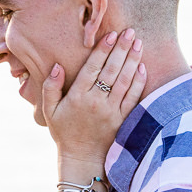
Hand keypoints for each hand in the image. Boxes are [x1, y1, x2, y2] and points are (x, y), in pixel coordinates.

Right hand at [42, 29, 145, 162]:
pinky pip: (134, 96)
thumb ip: (51, 87)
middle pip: (111, 70)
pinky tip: (142, 66)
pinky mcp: (123, 119)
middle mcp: (96, 102)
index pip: (92, 68)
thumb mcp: (49, 110)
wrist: (82, 159)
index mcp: (78, 97)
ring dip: (132, 60)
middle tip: (129, 32)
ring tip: (137, 43)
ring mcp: (112, 111)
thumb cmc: (63, 132)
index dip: (103, 50)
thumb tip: (57, 66)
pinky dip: (139, 80)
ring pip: (125, 80)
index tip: (110, 35)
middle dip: (121, 49)